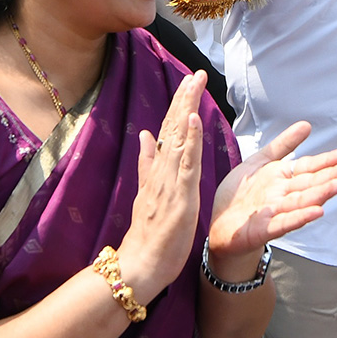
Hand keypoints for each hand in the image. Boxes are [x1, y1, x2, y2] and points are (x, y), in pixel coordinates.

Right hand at [116, 71, 208, 300]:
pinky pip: (186, 163)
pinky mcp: (179, 194)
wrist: (140, 265)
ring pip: (179, 138)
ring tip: (195, 84)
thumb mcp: (149, 192)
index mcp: (158, 170)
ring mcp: (169, 181)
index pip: (168, 130)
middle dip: (185, 98)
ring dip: (187, 109)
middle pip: (173, 127)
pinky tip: (194, 119)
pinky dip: (190, 140)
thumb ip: (147, 163)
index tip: (189, 82)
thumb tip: (144, 135)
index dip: (179, 105)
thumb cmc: (150, 234)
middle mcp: (162, 170)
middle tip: (197, 73)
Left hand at [207, 122, 336, 279]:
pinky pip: (284, 223)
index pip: (308, 167)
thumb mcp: (260, 161)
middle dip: (329, 176)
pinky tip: (316, 212)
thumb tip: (307, 124)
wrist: (218, 224)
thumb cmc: (241, 193)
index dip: (326, 161)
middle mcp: (283, 194)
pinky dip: (300, 217)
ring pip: (302, 201)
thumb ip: (283, 145)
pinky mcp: (264, 229)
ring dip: (320, 195)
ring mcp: (275, 212)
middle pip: (309, 184)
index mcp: (283, 177)